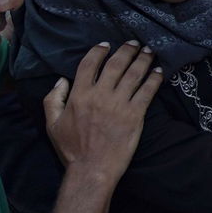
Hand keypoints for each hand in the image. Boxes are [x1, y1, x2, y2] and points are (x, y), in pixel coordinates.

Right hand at [44, 41, 163, 183]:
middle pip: (116, 64)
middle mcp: (100, 95)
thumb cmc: (71, 149)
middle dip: (127, 50)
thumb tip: (61, 80)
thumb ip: (53, 99)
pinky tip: (159, 72)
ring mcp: (119, 104)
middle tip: (135, 43)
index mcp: (79, 95)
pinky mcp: (135, 114)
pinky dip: (154, 79)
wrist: (92, 169)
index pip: (90, 64)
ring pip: (134, 74)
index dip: (99, 51)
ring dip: (144, 60)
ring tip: (150, 52)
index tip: (107, 44)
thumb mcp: (52, 124)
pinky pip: (147, 91)